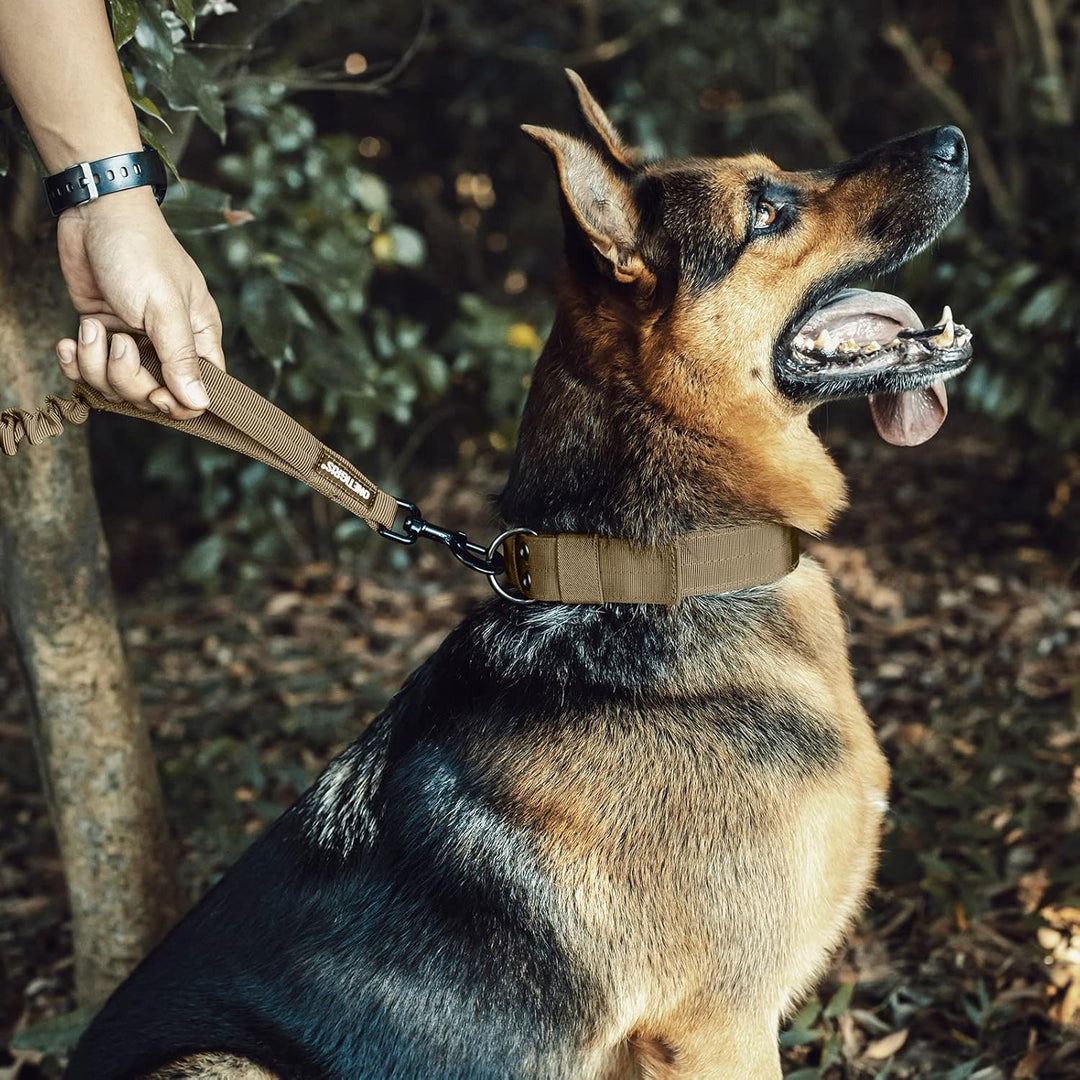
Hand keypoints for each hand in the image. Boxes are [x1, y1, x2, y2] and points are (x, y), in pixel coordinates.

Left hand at [54, 186, 224, 417]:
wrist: (97, 213)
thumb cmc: (142, 252)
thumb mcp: (166, 306)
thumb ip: (181, 358)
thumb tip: (199, 403)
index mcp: (198, 339)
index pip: (199, 392)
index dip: (177, 404)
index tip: (157, 394)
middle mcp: (168, 345)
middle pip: (151, 395)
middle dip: (127, 379)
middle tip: (119, 344)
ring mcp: (133, 341)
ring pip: (116, 385)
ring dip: (95, 364)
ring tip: (92, 327)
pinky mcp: (102, 333)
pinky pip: (88, 369)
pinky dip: (75, 361)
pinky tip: (69, 341)